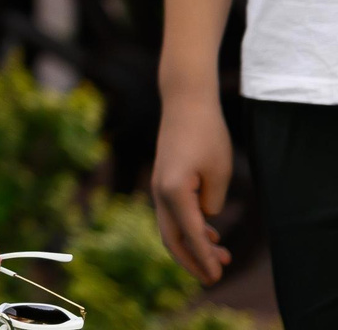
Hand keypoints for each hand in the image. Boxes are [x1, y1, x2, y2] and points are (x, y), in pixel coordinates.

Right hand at [152, 86, 235, 282]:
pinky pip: (172, 213)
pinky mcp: (164, 181)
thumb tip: (206, 218)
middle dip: (192, 261)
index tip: (217, 276)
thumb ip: (211, 202)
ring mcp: (158, 186)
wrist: (185, 103)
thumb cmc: (206, 134)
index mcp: (173, 191)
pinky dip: (189, 229)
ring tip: (223, 255)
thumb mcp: (219, 172)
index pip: (190, 235)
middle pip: (171, 238)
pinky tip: (211, 232)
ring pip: (171, 227)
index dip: (204, 258)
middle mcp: (160, 191)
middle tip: (215, 277)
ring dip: (193, 245)